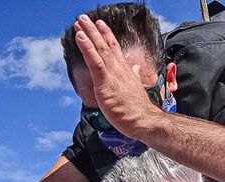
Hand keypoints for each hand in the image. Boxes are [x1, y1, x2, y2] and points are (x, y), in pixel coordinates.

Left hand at [73, 14, 156, 137]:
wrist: (145, 120)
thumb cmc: (139, 110)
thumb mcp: (136, 89)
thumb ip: (134, 76)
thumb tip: (136, 68)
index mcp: (126, 71)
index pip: (115, 49)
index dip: (107, 35)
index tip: (100, 24)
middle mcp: (119, 69)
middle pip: (105, 45)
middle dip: (94, 30)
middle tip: (84, 18)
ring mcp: (112, 74)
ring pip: (99, 49)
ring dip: (89, 34)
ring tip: (80, 22)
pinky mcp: (105, 82)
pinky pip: (94, 61)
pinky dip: (87, 48)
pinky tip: (80, 37)